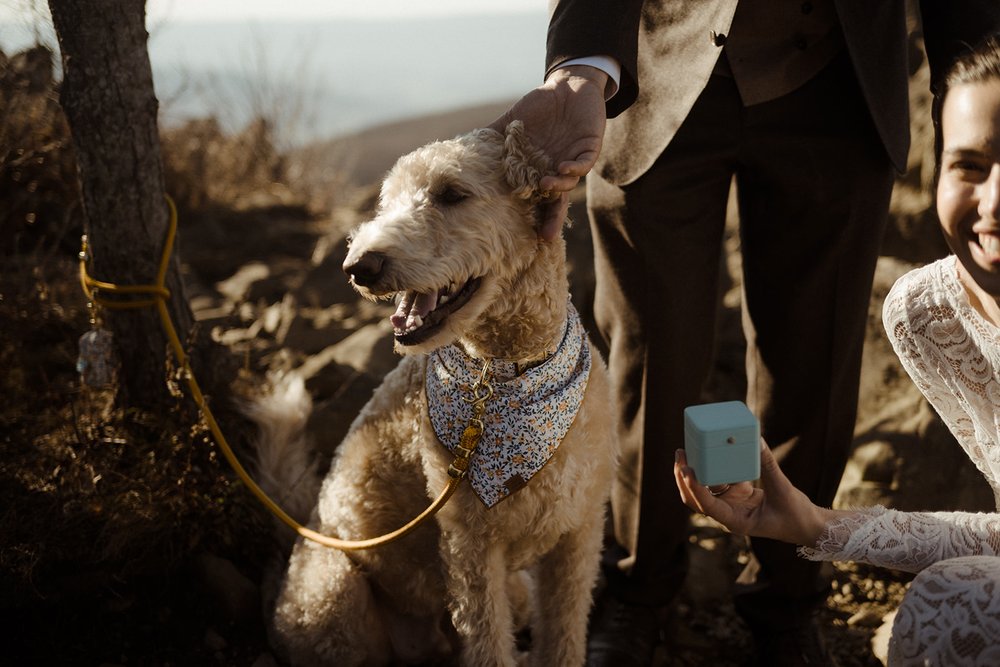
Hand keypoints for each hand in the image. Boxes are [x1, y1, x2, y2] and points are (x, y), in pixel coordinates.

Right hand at [489, 65, 607, 239]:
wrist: (569, 85)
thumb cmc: (540, 105)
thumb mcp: (513, 120)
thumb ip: (493, 134)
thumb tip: (461, 145)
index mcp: (538, 168)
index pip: (535, 198)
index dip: (533, 216)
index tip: (524, 234)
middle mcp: (556, 170)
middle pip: (555, 201)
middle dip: (552, 219)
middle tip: (545, 235)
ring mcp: (573, 159)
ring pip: (569, 182)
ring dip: (558, 187)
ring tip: (545, 186)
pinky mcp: (589, 147)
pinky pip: (584, 163)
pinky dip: (575, 167)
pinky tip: (564, 168)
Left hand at [674, 440, 830, 545]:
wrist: (807, 525)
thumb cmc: (795, 516)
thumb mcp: (783, 490)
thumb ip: (768, 466)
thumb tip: (757, 440)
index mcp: (736, 521)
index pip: (708, 506)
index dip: (695, 489)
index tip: (687, 471)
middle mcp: (728, 514)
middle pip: (696, 498)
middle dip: (684, 478)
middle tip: (680, 453)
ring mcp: (731, 504)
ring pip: (703, 489)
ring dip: (692, 472)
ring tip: (685, 450)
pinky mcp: (737, 495)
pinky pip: (719, 480)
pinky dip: (713, 467)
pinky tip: (709, 451)